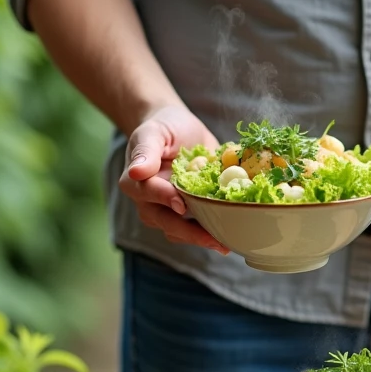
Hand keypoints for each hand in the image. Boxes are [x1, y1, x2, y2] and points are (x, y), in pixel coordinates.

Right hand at [118, 105, 229, 253]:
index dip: (165, 199)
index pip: (150, 193)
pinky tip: (234, 232)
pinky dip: (215, 229)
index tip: (181, 205)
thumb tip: (136, 172)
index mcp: (136, 184)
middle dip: (192, 234)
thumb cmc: (164, 128)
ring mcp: (170, 212)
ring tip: (229, 243)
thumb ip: (145, 151)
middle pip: (167, 223)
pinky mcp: (189, 215)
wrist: (179, 130)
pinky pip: (199, 227)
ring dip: (205, 238)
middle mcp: (150, 204)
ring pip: (183, 233)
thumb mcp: (153, 132)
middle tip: (216, 240)